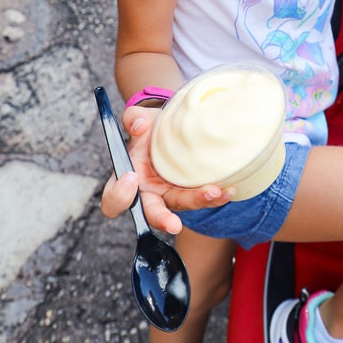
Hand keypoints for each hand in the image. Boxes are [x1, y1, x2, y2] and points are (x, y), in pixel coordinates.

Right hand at [100, 104, 233, 235]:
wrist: (171, 128)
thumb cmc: (149, 128)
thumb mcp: (139, 119)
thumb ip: (133, 118)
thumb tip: (138, 125)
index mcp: (126, 180)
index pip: (113, 200)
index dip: (119, 196)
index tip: (132, 178)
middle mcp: (147, 194)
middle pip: (150, 214)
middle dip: (163, 219)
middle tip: (174, 224)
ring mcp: (170, 195)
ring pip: (182, 206)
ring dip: (199, 202)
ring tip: (216, 192)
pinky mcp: (190, 192)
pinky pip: (201, 199)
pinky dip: (215, 196)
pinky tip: (228, 190)